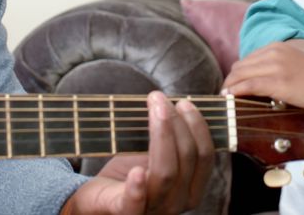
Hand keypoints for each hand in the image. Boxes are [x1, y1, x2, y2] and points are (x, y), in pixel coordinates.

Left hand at [61, 91, 213, 213]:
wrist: (99, 199)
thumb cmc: (130, 174)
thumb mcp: (156, 155)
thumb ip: (171, 139)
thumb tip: (176, 103)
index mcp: (191, 189)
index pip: (204, 156)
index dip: (197, 126)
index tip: (184, 102)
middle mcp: (177, 203)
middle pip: (186, 158)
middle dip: (175, 122)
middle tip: (159, 99)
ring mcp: (153, 210)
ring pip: (165, 173)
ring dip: (162, 135)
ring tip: (152, 109)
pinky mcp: (124, 213)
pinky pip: (134, 203)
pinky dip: (136, 188)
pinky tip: (136, 171)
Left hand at [223, 41, 303, 116]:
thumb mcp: (299, 66)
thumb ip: (282, 68)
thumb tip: (269, 83)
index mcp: (278, 47)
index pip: (247, 59)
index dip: (238, 74)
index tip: (233, 86)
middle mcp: (273, 53)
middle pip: (240, 66)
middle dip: (230, 81)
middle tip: (225, 95)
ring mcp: (275, 66)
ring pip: (240, 75)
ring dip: (229, 88)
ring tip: (224, 100)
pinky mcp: (277, 81)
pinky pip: (248, 85)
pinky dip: (235, 92)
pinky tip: (229, 99)